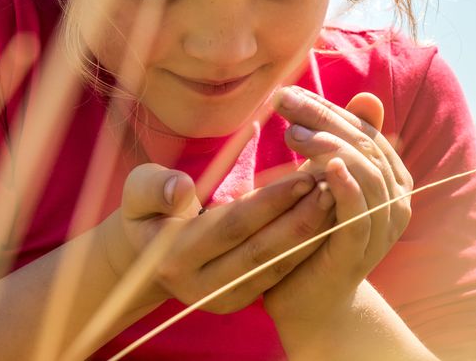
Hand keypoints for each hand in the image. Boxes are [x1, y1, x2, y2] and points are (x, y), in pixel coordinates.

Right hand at [99, 161, 336, 313]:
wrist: (147, 253)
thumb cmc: (148, 209)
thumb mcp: (139, 191)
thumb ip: (154, 187)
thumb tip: (180, 189)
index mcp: (174, 256)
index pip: (232, 227)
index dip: (270, 202)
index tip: (303, 176)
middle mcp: (199, 285)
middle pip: (261, 252)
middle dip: (301, 220)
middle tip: (333, 188)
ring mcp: (222, 298)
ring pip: (275, 267)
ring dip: (310, 236)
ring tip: (337, 201)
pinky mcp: (240, 299)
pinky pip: (278, 274)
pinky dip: (304, 249)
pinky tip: (326, 222)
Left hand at [263, 87, 413, 330]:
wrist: (308, 300)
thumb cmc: (314, 234)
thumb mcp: (326, 181)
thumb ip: (343, 143)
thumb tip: (366, 96)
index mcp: (390, 178)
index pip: (364, 130)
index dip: (328, 108)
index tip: (288, 93)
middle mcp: (395, 200)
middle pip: (364, 145)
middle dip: (323, 119)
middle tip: (283, 103)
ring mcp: (381, 227)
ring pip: (366, 174)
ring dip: (330, 147)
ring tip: (294, 133)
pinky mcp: (360, 252)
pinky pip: (359, 215)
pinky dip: (346, 187)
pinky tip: (325, 168)